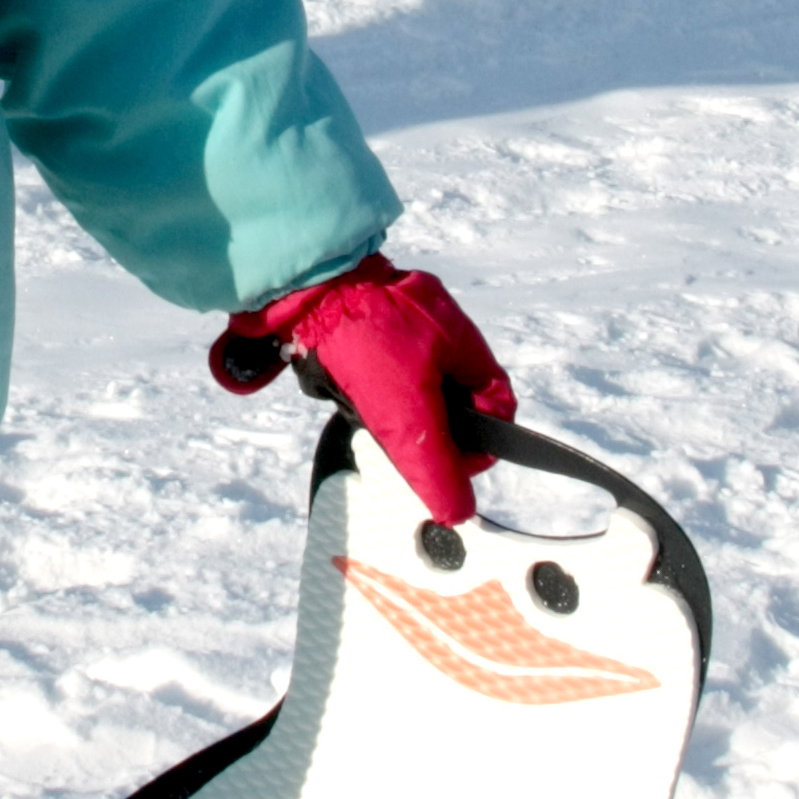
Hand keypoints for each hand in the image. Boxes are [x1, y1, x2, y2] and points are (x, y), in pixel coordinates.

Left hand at [208, 257, 514, 524]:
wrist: (300, 286)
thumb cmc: (365, 337)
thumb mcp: (406, 412)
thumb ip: (434, 464)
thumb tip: (458, 513)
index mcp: (463, 342)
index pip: (497, 403)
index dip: (482, 442)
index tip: (451, 466)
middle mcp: (438, 331)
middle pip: (451, 401)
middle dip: (426, 429)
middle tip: (400, 442)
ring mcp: (400, 325)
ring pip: (410, 388)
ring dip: (389, 408)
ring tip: (362, 406)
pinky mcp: (362, 324)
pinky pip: (373, 370)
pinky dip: (360, 387)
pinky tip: (340, 386)